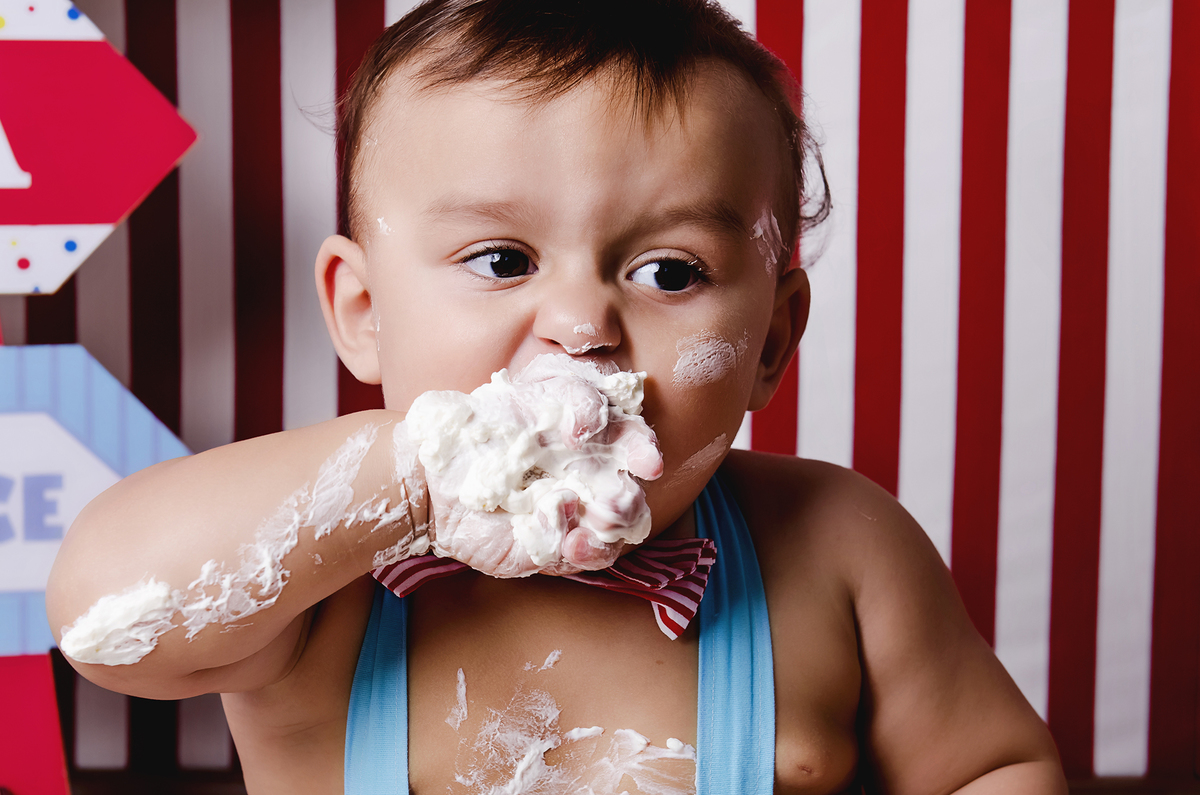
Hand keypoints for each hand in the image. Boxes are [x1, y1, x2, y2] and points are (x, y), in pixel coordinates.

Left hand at [407, 354, 662, 577]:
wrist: (434, 475)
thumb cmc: (483, 428)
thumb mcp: (529, 396)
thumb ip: (572, 399)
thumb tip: (590, 428)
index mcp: (590, 439)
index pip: (631, 442)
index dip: (644, 450)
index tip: (646, 461)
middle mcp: (589, 478)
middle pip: (631, 493)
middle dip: (629, 500)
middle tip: (615, 500)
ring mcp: (574, 516)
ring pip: (616, 531)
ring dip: (611, 528)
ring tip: (593, 519)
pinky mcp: (552, 548)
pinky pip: (581, 556)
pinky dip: (579, 548)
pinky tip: (565, 539)